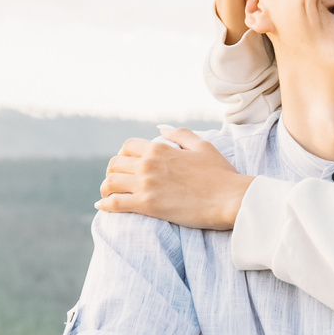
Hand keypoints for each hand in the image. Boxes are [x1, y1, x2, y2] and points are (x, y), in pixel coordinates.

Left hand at [97, 129, 250, 229]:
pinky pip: (115, 203)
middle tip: (117, 182)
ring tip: (108, 194)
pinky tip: (102, 207)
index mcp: (160, 148)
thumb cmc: (221, 173)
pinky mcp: (148, 205)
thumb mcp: (202, 146)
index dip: (123, 156)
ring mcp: (146, 185)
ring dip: (106, 188)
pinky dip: (105, 204)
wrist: (230, 198)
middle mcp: (149, 164)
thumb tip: (159, 127)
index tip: (127, 165)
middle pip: (114, 164)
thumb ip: (179, 133)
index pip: (127, 146)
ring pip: (110, 183)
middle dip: (112, 172)